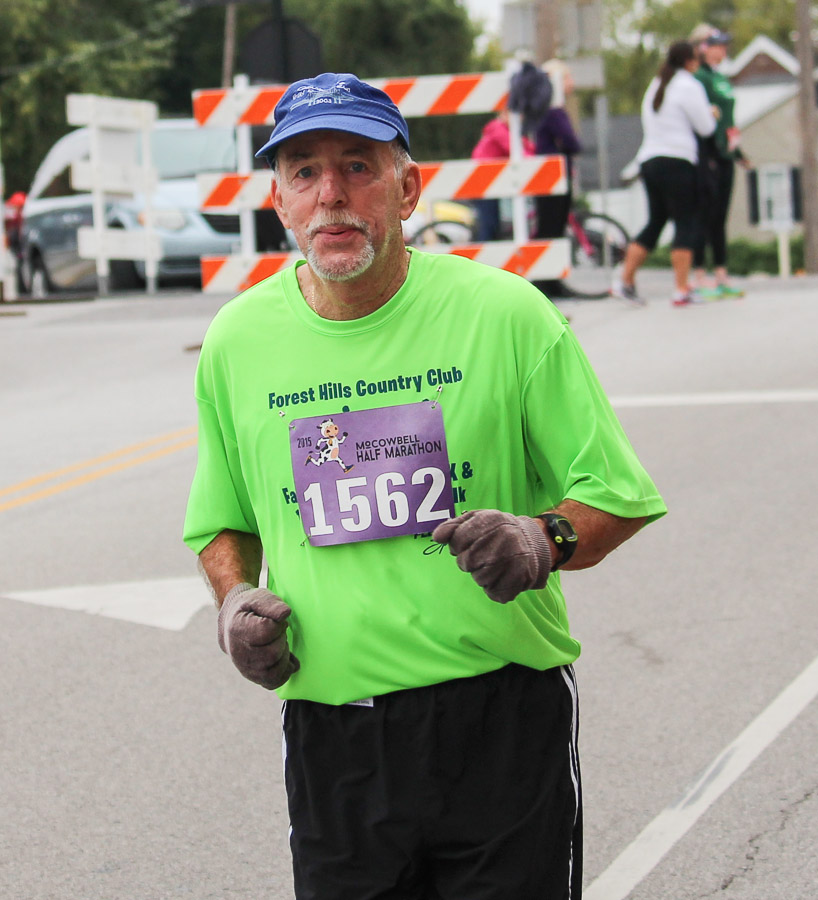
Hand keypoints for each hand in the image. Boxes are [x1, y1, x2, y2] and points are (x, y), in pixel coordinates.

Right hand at [218, 583, 299, 688]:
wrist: (234, 623)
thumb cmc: (250, 609)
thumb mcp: (259, 597)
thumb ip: (271, 604)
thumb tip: (285, 614)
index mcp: (237, 628)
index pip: (267, 631)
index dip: (278, 624)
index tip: (275, 619)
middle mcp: (238, 652)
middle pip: (273, 653)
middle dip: (281, 639)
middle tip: (277, 631)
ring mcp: (245, 668)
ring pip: (274, 671)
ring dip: (284, 655)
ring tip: (278, 643)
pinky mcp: (254, 677)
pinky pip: (273, 681)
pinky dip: (284, 671)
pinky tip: (285, 657)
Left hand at [432, 509, 551, 603]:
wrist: (531, 543)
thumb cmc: (495, 532)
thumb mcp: (475, 520)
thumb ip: (453, 527)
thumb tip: (437, 537)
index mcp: (492, 520)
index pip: (457, 541)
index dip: (459, 544)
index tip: (470, 542)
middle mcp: (505, 539)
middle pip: (466, 562)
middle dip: (469, 561)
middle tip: (483, 554)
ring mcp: (513, 561)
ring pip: (479, 579)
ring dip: (481, 574)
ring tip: (495, 564)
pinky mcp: (519, 581)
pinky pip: (493, 593)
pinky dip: (493, 588)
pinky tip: (502, 575)